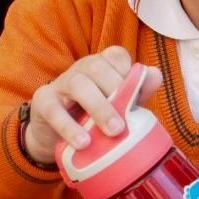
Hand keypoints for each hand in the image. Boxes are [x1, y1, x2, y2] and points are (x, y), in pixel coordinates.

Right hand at [23, 46, 156, 166]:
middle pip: (96, 66)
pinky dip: (69, 127)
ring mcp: (59, 84)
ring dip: (99, 107)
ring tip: (112, 132)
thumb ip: (136, 92)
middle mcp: (79, 70)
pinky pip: (54, 110)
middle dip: (116, 91)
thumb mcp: (116, 106)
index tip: (135, 94)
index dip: (127, 72)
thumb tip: (155, 74)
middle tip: (126, 122)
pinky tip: (83, 143)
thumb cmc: (90, 117)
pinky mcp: (42, 102)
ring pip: (78, 84)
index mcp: (100, 67)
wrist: (54, 136)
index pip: (115, 56)